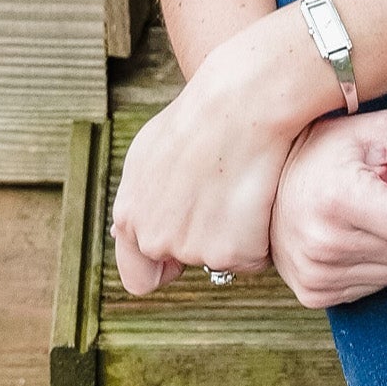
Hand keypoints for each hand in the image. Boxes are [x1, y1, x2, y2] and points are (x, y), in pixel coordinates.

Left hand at [110, 43, 295, 294]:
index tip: (180, 254)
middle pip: (188, 263)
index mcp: (130, 221)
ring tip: (239, 188)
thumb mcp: (146, 157)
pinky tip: (257, 197)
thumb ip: (138, 202)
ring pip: (224, 259)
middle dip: (203, 240)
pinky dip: (261, 236)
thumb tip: (125, 234)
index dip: (162, 268)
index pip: (139, 279)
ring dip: (236, 235)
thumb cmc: (198, 122)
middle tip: (220, 195)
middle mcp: (156, 241)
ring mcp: (195, 251)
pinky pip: (255, 258)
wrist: (240, 107)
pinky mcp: (234, 254)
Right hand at [270, 109, 386, 309]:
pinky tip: (356, 234)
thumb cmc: (332, 149)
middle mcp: (324, 244)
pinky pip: (382, 286)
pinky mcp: (315, 293)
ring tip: (375, 213)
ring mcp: (317, 274)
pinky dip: (382, 261)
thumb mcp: (385, 134)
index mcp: (339, 199)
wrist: (265, 180)